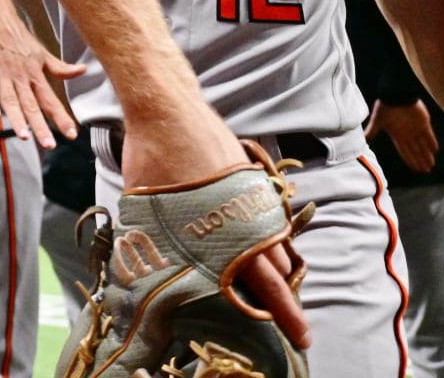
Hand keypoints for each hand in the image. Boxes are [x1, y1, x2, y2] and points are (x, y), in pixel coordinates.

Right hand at [0, 1, 84, 148]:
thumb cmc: (17, 37)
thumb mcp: (42, 54)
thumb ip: (60, 68)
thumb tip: (83, 70)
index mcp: (35, 75)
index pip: (50, 100)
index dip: (61, 117)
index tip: (71, 134)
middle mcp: (21, 76)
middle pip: (31, 104)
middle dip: (40, 125)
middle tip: (49, 144)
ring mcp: (2, 72)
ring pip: (11, 99)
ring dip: (17, 117)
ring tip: (24, 135)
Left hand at [120, 111, 311, 350]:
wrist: (167, 107)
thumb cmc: (151, 159)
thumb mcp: (145, 209)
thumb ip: (154, 245)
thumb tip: (143, 276)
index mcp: (227, 229)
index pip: (265, 283)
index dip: (283, 312)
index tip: (299, 337)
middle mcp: (248, 214)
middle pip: (278, 266)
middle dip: (288, 300)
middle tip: (298, 329)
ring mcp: (252, 193)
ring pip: (275, 240)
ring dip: (278, 267)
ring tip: (280, 293)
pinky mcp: (248, 175)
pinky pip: (266, 215)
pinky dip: (267, 235)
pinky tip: (260, 245)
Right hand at [364, 99, 437, 172]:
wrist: (396, 94)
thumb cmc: (385, 107)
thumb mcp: (377, 121)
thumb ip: (372, 131)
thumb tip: (362, 139)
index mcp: (397, 135)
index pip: (404, 151)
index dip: (409, 160)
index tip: (415, 169)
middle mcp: (407, 134)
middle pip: (415, 151)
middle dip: (420, 160)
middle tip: (426, 170)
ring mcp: (416, 129)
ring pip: (423, 145)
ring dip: (427, 155)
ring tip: (431, 165)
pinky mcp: (424, 123)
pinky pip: (429, 135)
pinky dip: (432, 142)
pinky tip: (435, 150)